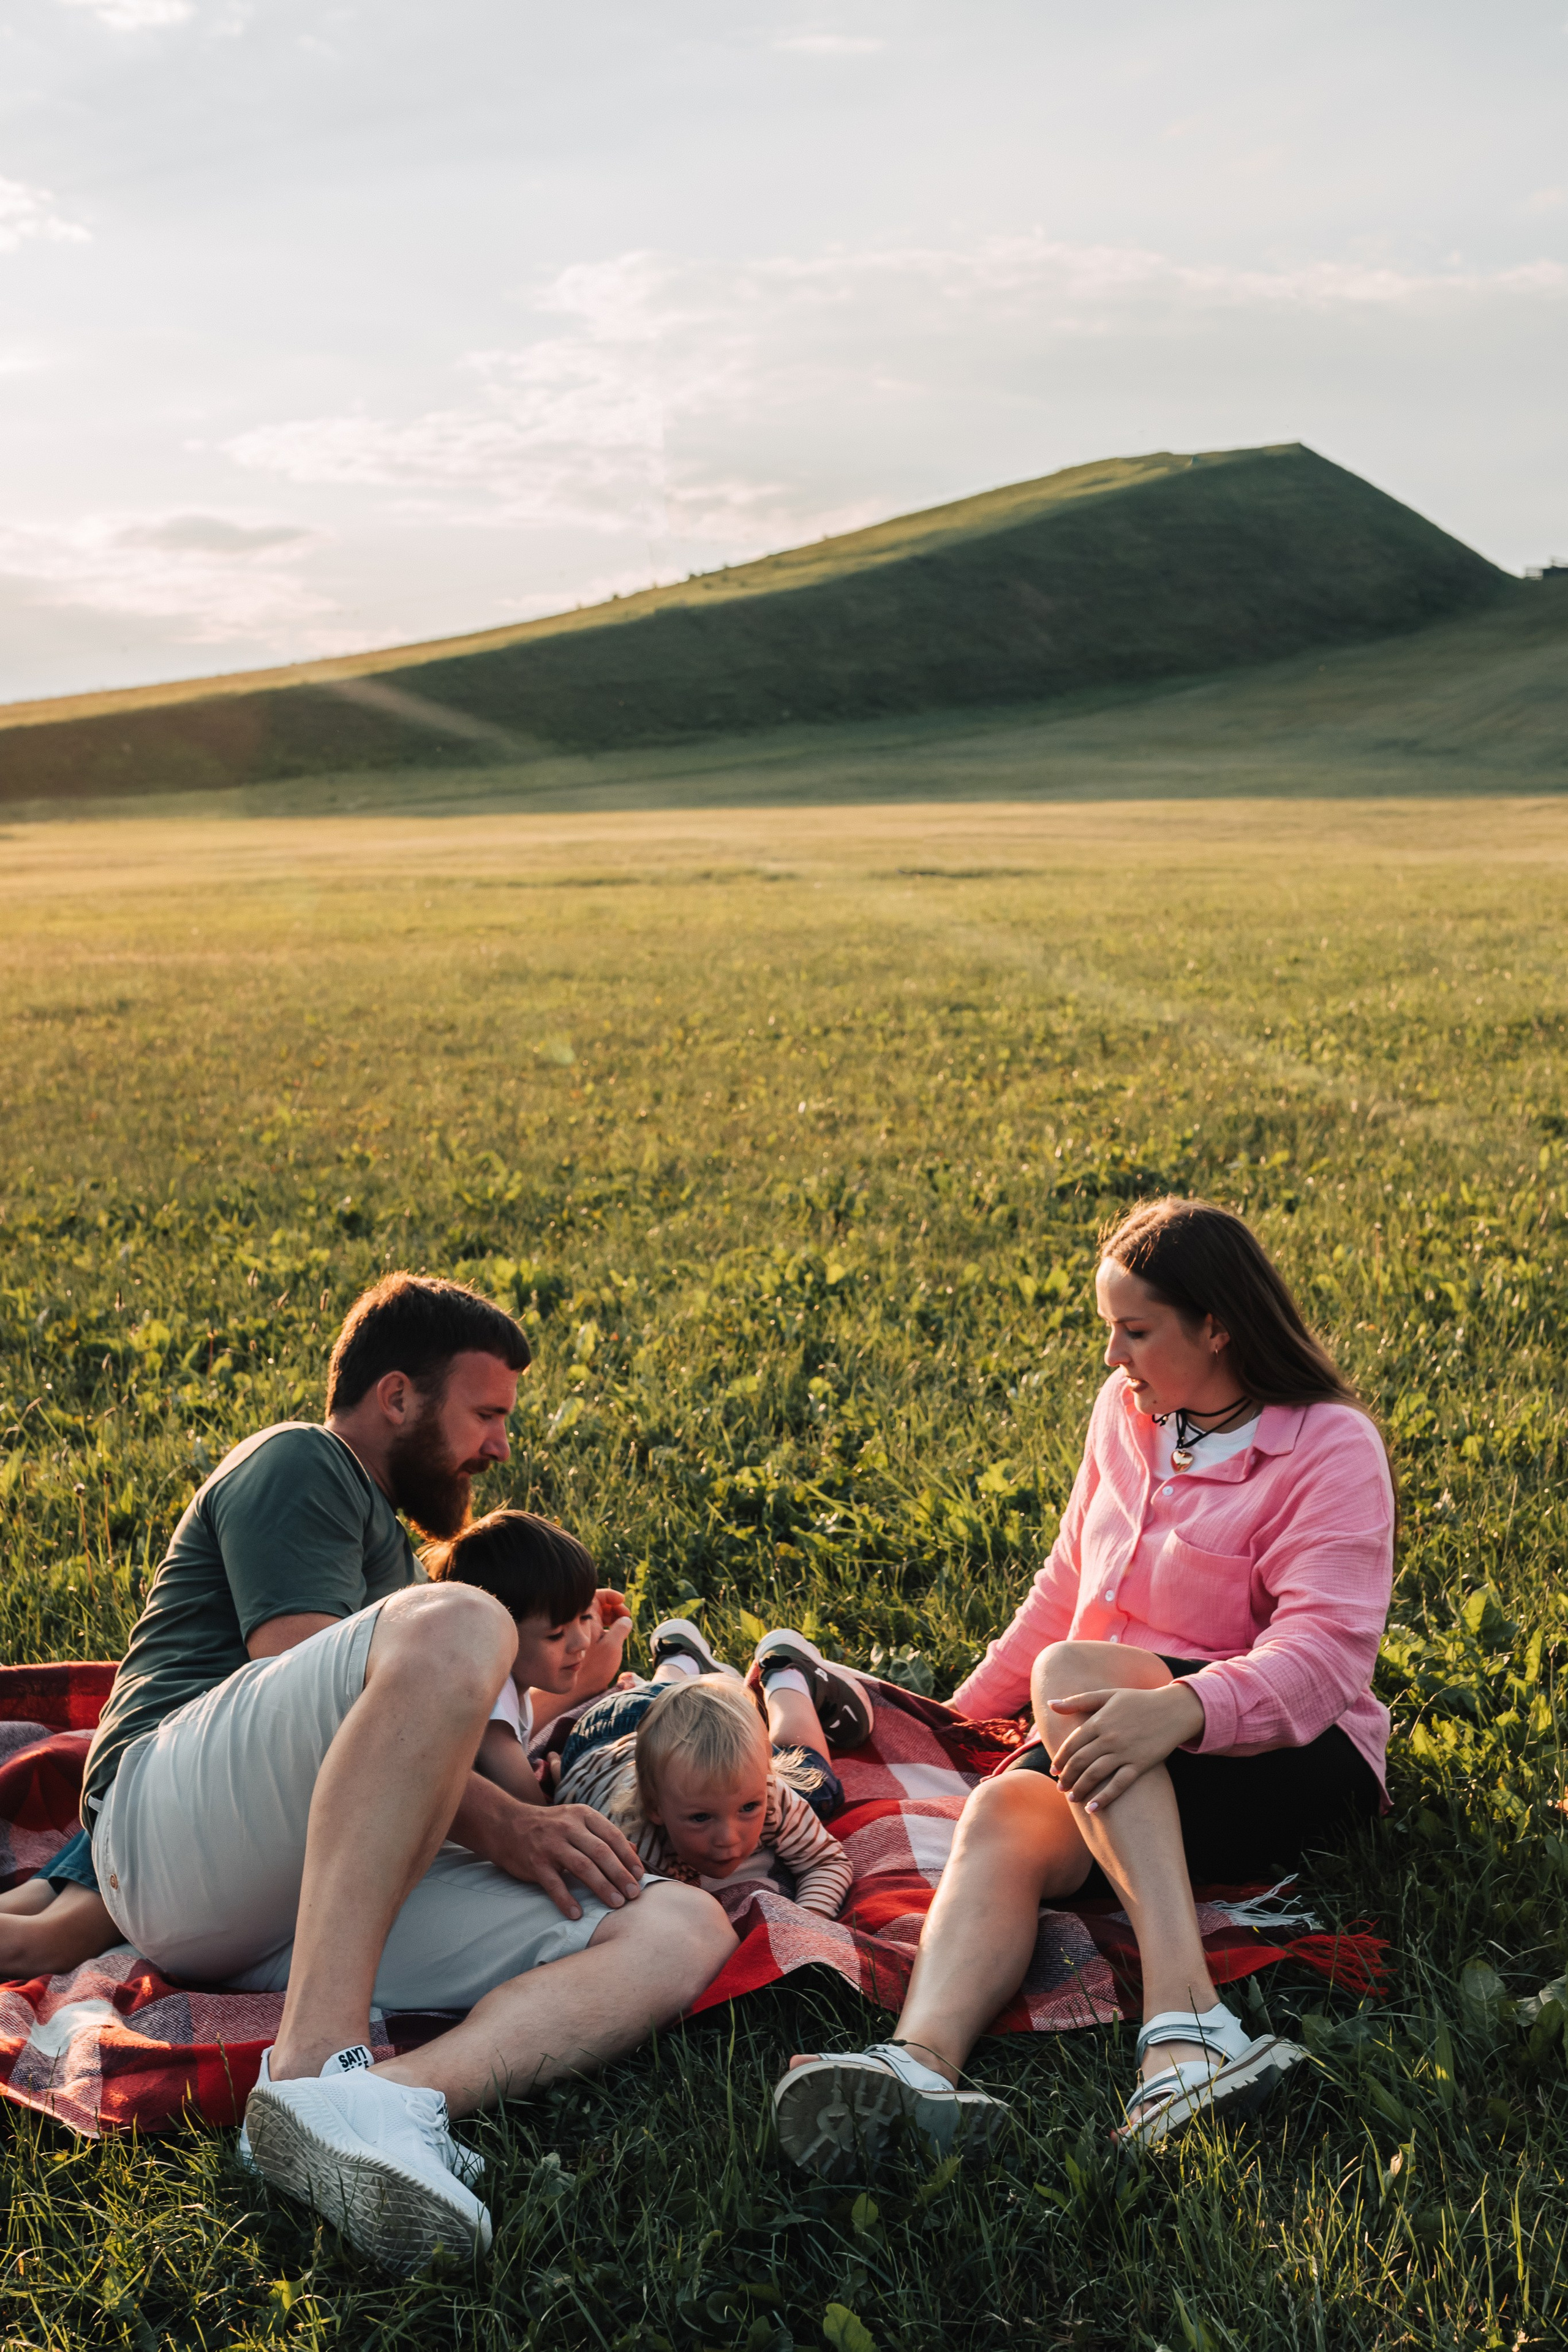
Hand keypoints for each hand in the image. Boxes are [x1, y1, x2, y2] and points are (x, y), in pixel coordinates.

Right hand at [453, 1775, 644, 1917]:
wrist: (505, 1824)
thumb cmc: (548, 1827)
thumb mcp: (576, 1822)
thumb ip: (603, 1835)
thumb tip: (634, 1852)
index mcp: (582, 1815)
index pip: (612, 1836)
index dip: (628, 1857)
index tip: (640, 1876)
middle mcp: (568, 1827)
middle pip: (601, 1852)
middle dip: (620, 1875)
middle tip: (633, 1894)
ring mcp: (551, 1844)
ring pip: (582, 1867)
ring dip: (602, 1887)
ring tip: (615, 1904)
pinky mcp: (535, 1862)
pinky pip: (554, 1884)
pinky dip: (566, 1900)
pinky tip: (577, 1914)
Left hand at [575, 1594, 633, 1698]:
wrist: (579, 1689)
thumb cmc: (594, 1667)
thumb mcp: (612, 1645)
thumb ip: (621, 1628)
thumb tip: (625, 1619)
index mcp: (587, 1618)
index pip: (596, 1596)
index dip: (610, 1595)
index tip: (622, 1600)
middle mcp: (583, 1624)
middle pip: (599, 1606)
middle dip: (614, 1607)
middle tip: (625, 1616)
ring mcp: (585, 1634)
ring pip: (599, 1618)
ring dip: (613, 1618)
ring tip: (623, 1626)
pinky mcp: (588, 1644)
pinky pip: (599, 1629)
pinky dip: (609, 1628)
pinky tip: (616, 1637)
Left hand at [1049, 1682, 1205, 1811]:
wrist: (1173, 1710)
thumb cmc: (1138, 1701)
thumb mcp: (1107, 1695)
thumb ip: (1078, 1701)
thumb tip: (1051, 1704)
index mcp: (1098, 1721)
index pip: (1072, 1744)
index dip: (1060, 1759)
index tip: (1053, 1770)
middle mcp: (1109, 1738)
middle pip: (1080, 1762)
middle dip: (1067, 1777)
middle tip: (1060, 1787)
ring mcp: (1124, 1752)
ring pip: (1095, 1774)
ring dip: (1080, 1788)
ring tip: (1071, 1798)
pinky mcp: (1140, 1765)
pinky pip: (1119, 1784)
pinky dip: (1104, 1798)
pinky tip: (1092, 1808)